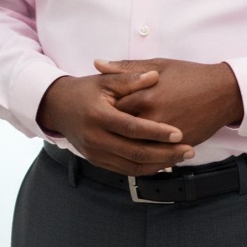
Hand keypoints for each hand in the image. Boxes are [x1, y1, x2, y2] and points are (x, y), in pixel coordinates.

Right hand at [36, 69, 194, 174]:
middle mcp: (96, 139)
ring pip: (132, 166)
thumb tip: (154, 76)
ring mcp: (95, 153)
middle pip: (135, 153)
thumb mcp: (104, 80)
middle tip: (188, 150)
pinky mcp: (97, 161)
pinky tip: (163, 162)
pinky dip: (146, 168)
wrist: (58, 108)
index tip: (179, 133)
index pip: (132, 128)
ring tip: (181, 157)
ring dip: (159, 164)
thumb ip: (129, 79)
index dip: (156, 132)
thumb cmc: (85, 91)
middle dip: (164, 154)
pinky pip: (125, 170)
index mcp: (99, 116)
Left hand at [96, 58, 243, 148]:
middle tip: (104, 130)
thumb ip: (126, 68)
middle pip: (121, 131)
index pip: (113, 108)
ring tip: (117, 145)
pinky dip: (143, 158)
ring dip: (125, 148)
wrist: (223, 92)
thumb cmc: (190, 75)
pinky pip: (153, 158)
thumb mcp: (158, 65)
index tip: (98, 110)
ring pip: (135, 148)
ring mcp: (165, 135)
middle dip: (111, 131)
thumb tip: (98, 64)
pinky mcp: (176, 146)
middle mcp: (152, 117)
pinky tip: (136, 155)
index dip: (104, 110)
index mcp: (144, 95)